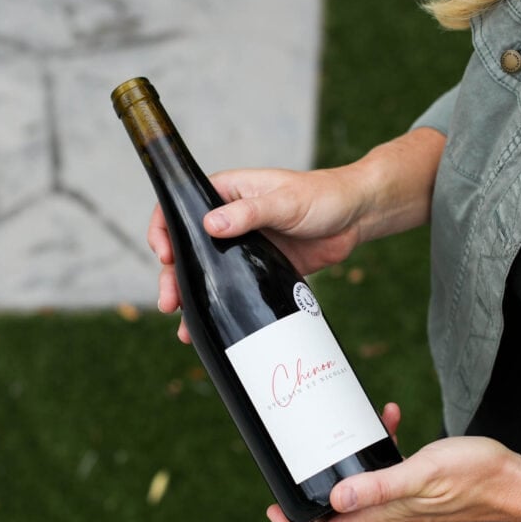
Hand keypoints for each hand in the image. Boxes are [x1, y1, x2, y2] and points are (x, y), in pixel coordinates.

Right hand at [147, 127, 445, 342]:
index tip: (164, 254)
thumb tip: (210, 226)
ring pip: (207, 273)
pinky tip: (212, 328)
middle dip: (174, 276)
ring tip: (184, 326)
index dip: (165, 230)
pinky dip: (222, 308)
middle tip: (169, 301)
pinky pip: (233, 290)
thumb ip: (249, 213)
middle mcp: (229, 219)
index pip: (181, 207)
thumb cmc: (322, 196)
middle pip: (188, 248)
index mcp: (227, 193)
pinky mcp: (260, 269)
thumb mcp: (285, 201)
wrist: (356, 218)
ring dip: (193, 297)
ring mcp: (243, 246)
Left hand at [266, 433, 520, 521]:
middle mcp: (389, 515)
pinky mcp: (417, 487)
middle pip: (337, 519)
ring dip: (346, 466)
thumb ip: (379, 486)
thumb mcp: (421, 474)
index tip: (274, 511)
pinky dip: (381, 448)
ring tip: (340, 433)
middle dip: (312, 498)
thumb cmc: (473, 478)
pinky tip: (390, 419)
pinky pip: (387, 472)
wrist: (513, 482)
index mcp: (384, 517)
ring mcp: (403, 502)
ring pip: (360, 491)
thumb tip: (334, 498)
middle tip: (294, 470)